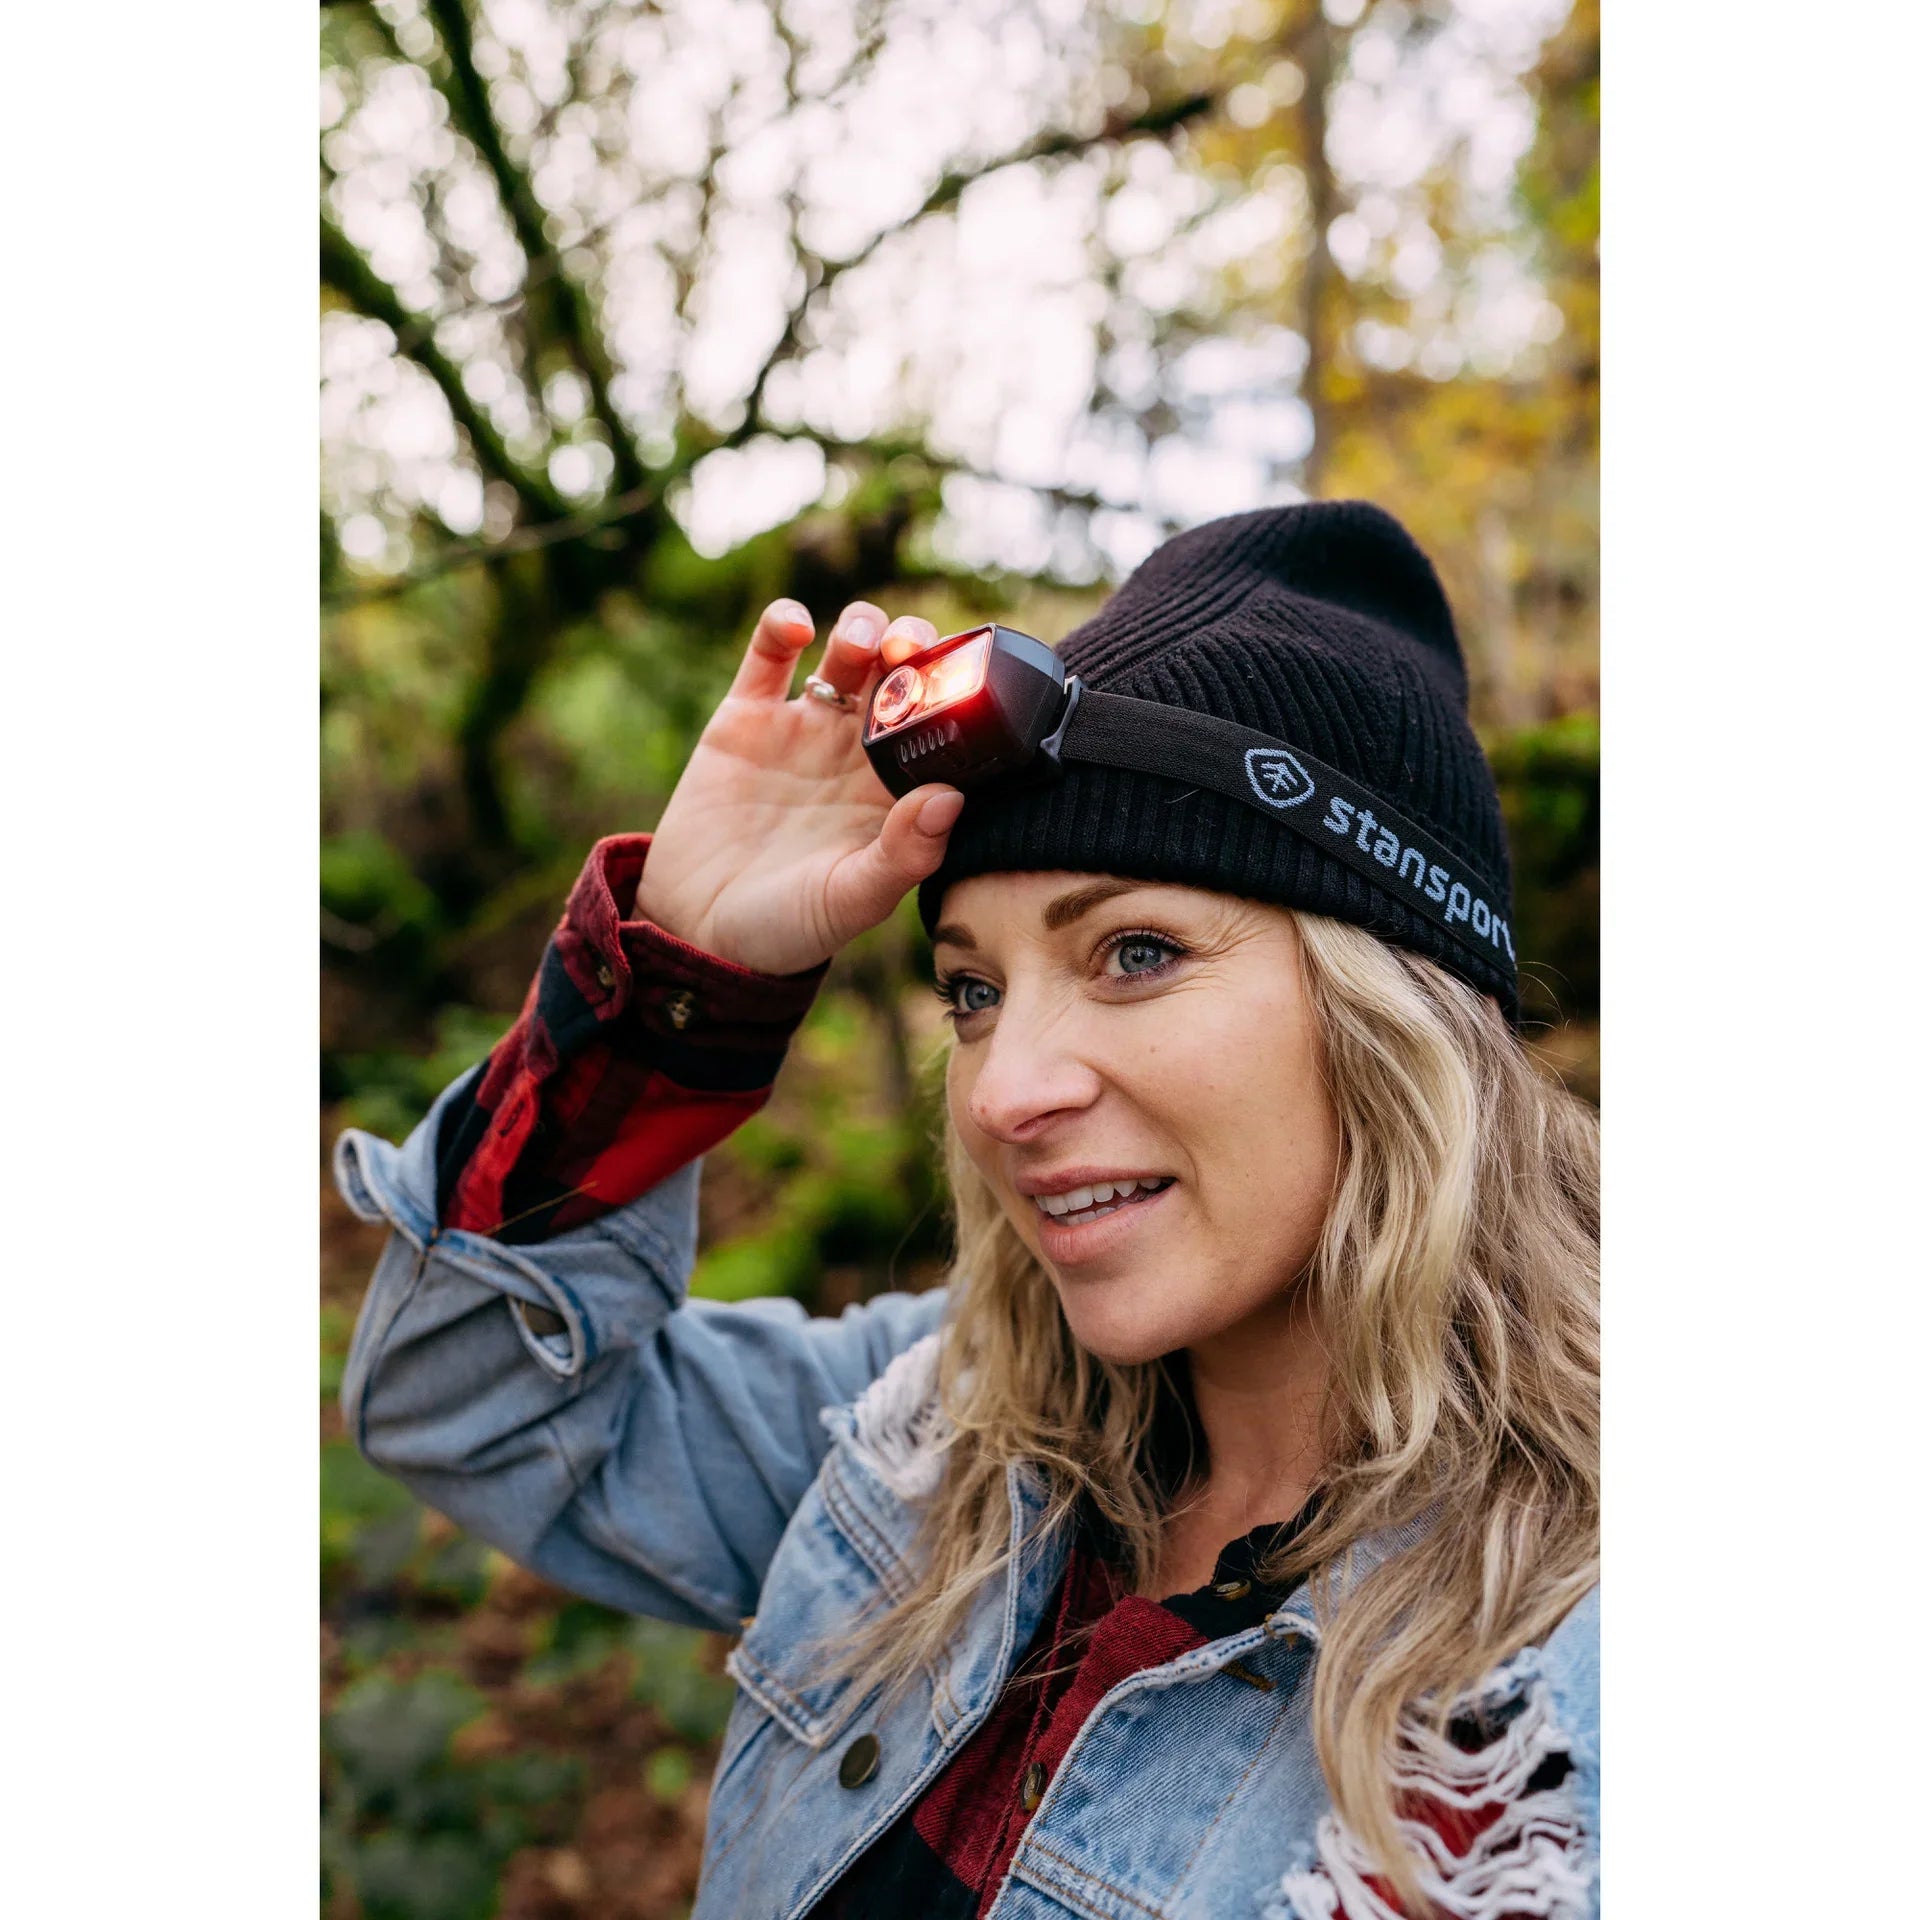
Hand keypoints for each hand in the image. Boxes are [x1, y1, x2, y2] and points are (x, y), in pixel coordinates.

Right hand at [630, 599, 958, 975]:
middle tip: (909, 652)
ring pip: (847, 652)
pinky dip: (783, 624)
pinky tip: (797, 626)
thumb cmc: (787, 930)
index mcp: (896, 790)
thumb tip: (951, 798)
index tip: (961, 683)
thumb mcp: (851, 901)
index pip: (944, 725)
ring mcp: (803, 728)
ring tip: (861, 641)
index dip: (957, 695)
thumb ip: (903, 855)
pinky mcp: (746, 717)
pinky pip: (770, 654)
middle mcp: (857, 751)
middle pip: (903, 674)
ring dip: (863, 628)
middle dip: (915, 647)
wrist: (696, 932)